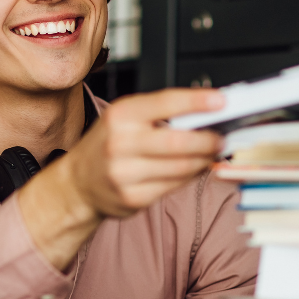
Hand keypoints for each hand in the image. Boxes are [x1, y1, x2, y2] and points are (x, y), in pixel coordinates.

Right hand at [16, 88, 223, 269]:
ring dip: (203, 160)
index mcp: (120, 115)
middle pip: (178, 142)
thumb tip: (205, 115)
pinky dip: (190, 177)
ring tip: (211, 153)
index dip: (196, 101)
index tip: (221, 100)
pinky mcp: (132, 198)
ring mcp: (125, 174)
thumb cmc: (107, 145)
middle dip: (207, 140)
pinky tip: (194, 169)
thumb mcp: (123, 119)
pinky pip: (173, 187)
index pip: (165, 103)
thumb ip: (158, 115)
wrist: (77, 184)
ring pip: (180, 167)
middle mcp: (120, 143)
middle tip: (221, 138)